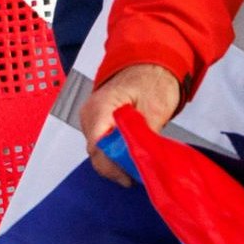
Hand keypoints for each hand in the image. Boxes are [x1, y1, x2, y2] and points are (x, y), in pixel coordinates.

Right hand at [77, 62, 184, 181]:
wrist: (148, 66)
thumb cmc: (151, 80)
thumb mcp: (154, 108)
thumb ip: (143, 136)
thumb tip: (141, 161)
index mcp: (100, 107)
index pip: (97, 146)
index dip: (112, 166)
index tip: (129, 177)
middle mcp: (89, 115)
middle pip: (95, 152)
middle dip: (115, 167)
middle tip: (138, 175)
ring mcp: (90, 120)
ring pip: (97, 152)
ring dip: (115, 162)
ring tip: (136, 168)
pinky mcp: (95, 124)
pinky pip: (100, 146)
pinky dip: (113, 154)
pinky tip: (129, 158)